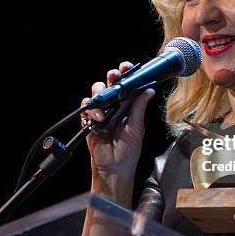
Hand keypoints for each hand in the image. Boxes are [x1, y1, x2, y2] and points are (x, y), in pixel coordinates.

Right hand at [81, 61, 154, 181]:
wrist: (115, 168)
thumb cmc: (128, 151)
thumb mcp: (137, 128)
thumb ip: (139, 108)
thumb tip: (148, 90)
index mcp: (127, 106)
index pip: (126, 85)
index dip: (126, 74)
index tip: (127, 67)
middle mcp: (114, 106)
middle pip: (110, 83)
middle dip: (112, 76)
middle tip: (115, 75)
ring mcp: (101, 112)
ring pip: (96, 91)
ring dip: (101, 93)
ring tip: (106, 105)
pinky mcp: (89, 120)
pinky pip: (86, 107)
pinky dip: (91, 109)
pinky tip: (98, 117)